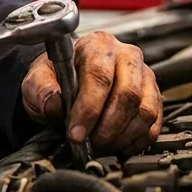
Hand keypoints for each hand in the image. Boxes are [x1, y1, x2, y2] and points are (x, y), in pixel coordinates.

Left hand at [21, 31, 161, 154]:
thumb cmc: (56, 78)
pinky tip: (118, 146)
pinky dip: (137, 141)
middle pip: (128, 94)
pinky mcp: (153, 97)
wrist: (68, 82)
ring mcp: (144, 76)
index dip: (89, 109)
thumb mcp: (37, 80)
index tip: (76, 134)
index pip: (99, 76)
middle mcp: (126, 55)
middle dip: (107, 127)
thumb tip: (56, 105)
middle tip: (90, 144)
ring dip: (122, 136)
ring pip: (144, 110)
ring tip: (101, 146)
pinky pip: (154, 123)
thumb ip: (42, 90)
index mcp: (97, 44)